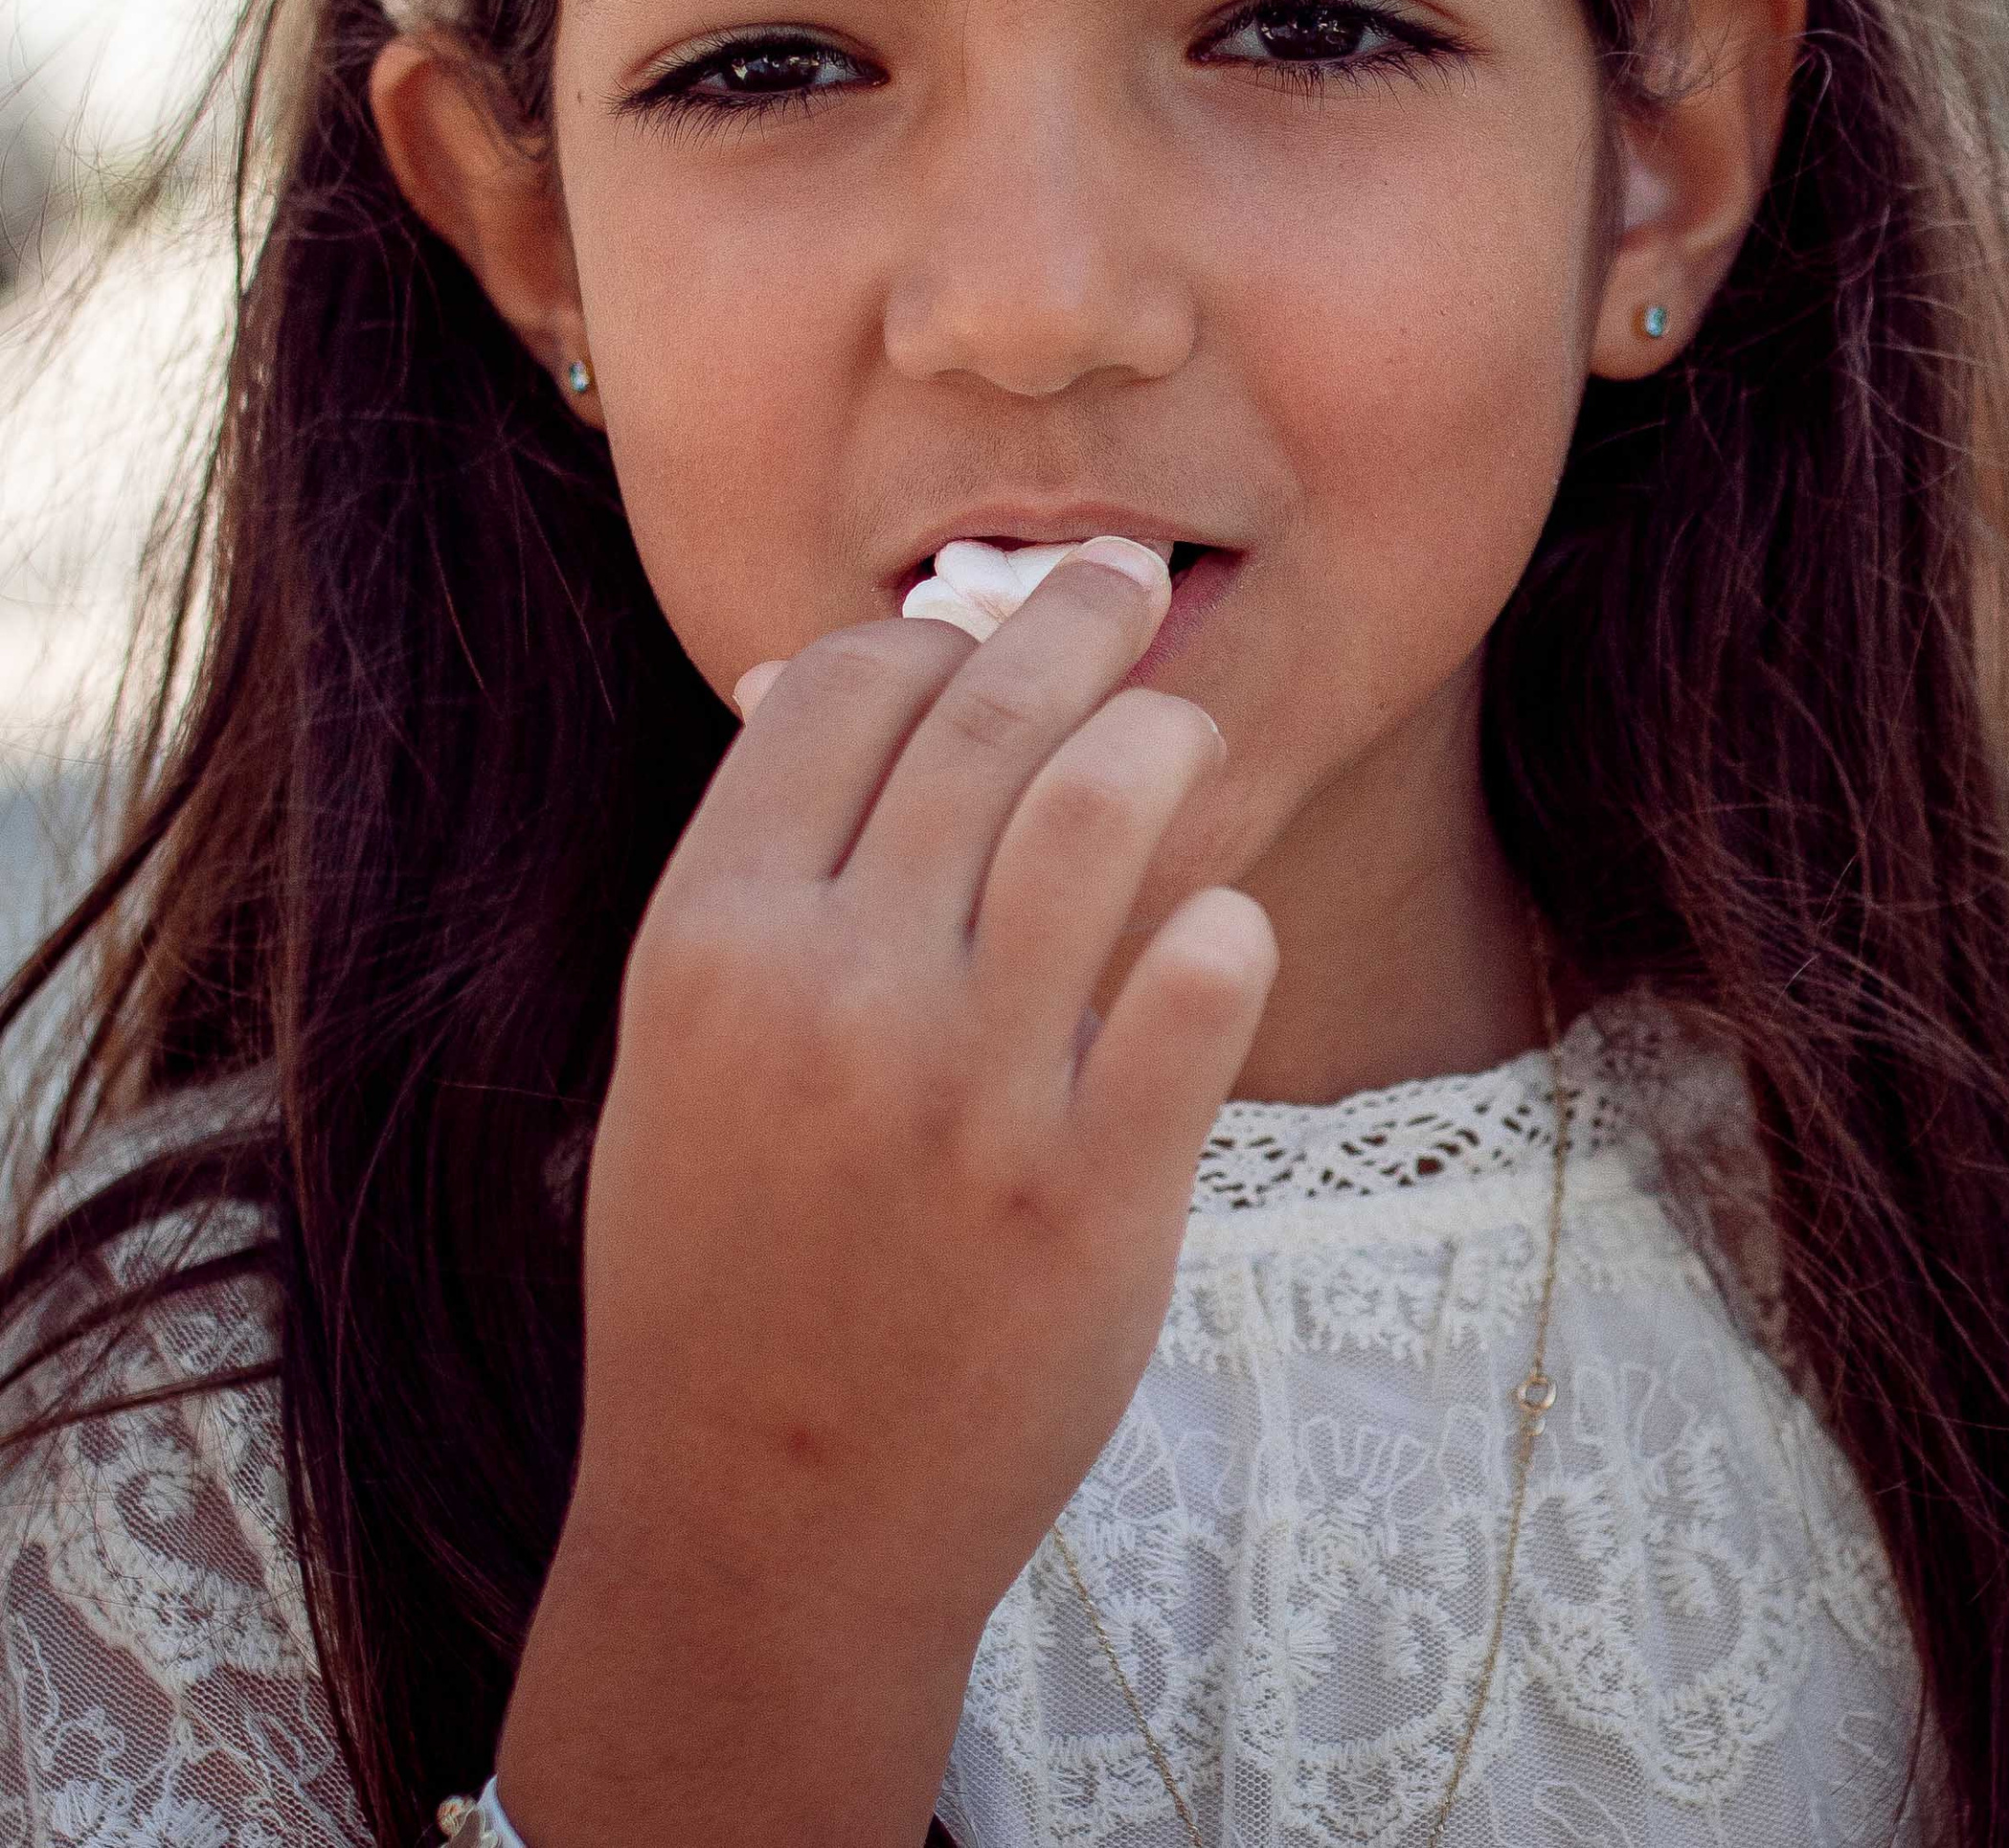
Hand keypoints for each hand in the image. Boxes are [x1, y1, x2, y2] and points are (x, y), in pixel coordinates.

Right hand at [496, 538, 1276, 1847]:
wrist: (766, 1522)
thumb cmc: (722, 1263)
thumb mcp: (679, 1054)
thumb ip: (757, 868)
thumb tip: (816, 672)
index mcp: (708, 943)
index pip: (844, 685)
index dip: (929, 634)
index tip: (980, 633)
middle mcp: (834, 994)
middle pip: (988, 713)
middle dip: (1072, 620)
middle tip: (1123, 592)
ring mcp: (971, 1093)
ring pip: (1106, 803)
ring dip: (1159, 735)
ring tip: (1177, 732)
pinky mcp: (1097, 1190)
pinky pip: (1206, 971)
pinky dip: (1224, 923)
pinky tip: (1208, 930)